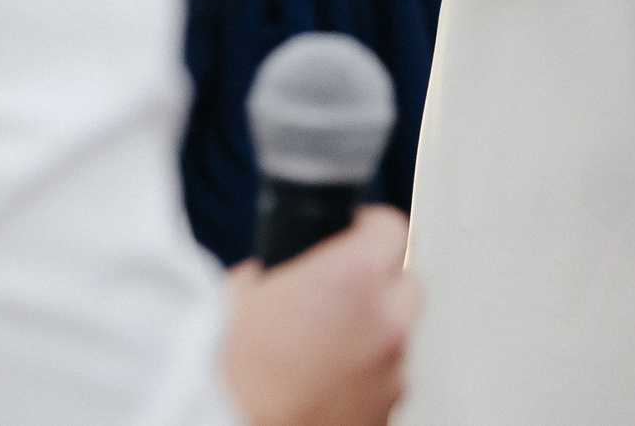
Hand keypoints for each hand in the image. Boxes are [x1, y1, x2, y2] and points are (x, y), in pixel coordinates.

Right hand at [223, 208, 417, 425]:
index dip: (369, 227)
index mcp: (354, 278)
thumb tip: (280, 272)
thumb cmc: (230, 374)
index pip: (390, 228)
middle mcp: (385, 324)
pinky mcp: (385, 414)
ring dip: (372, 333)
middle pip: (405, 283)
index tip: (357, 231)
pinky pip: (386, 381)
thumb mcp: (240, 293)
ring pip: (398, 336)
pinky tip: (326, 379)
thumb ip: (280, 270)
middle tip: (340, 290)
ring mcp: (391, 373)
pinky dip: (365, 375)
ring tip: (323, 345)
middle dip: (377, 282)